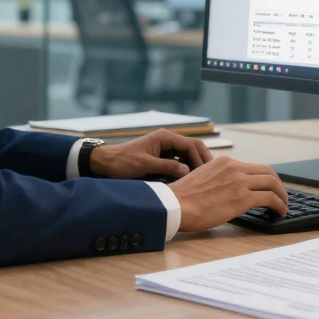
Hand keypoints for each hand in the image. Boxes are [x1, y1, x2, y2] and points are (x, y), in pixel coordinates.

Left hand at [89, 129, 214, 179]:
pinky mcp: (163, 157)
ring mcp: (166, 148)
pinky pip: (180, 162)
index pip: (191, 145)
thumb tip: (187, 171)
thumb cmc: (123, 162)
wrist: (107, 163)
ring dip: (196, 166)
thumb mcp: (145, 165)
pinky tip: (191, 181)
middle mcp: (168, 140)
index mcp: (165, 137)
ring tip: (204, 181)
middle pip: (193, 148)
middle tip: (211, 177)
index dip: (200, 158)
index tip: (206, 173)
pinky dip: (187, 169)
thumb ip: (167, 166)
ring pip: (188, 155)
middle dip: (202, 161)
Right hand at [167, 157, 288, 231]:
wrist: (175, 205)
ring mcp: (239, 181)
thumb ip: (216, 179)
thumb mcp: (201, 178)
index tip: (266, 187)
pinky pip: (270, 198)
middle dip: (277, 184)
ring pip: (272, 183)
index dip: (263, 177)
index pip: (252, 166)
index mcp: (223, 162)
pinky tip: (280, 212)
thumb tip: (225, 190)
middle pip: (267, 172)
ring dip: (282, 195)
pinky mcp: (243, 198)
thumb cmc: (182, 198)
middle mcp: (234, 167)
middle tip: (280, 195)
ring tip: (283, 206)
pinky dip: (279, 205)